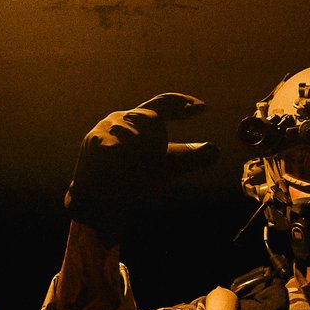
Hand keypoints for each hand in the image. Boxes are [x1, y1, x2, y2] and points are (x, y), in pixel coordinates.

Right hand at [64, 92, 221, 244]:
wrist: (98, 205)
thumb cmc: (132, 183)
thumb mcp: (165, 168)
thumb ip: (188, 157)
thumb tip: (215, 150)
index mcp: (137, 121)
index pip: (163, 104)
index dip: (183, 103)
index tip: (204, 108)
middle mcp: (120, 119)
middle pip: (151, 118)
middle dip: (156, 146)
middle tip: (150, 168)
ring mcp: (104, 129)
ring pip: (138, 137)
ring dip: (141, 161)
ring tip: (133, 177)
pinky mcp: (95, 143)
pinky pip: (120, 150)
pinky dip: (127, 168)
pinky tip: (124, 178)